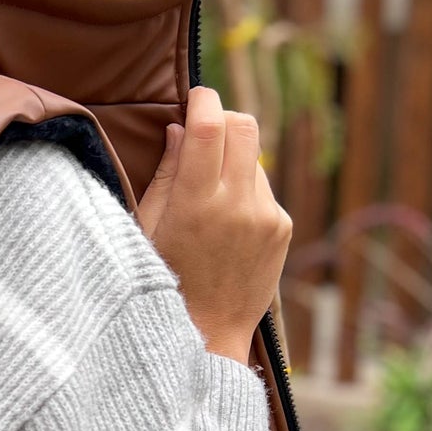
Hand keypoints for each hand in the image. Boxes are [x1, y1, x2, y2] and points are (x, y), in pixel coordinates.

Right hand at [135, 87, 291, 355]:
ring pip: (255, 157)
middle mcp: (238, 205)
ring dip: (233, 160)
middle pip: (244, 125)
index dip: (203, 100)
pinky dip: (245, 190)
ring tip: (208, 196)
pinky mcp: (283, 227)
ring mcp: (266, 216)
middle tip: (204, 131)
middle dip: (224, 118)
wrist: (206, 333)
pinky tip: (226, 223)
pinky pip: (264, 188)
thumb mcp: (148, 227)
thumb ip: (168, 173)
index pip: (210, 126)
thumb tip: (183, 127)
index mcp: (197, 204)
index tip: (194, 97)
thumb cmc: (162, 280)